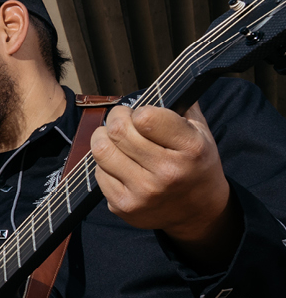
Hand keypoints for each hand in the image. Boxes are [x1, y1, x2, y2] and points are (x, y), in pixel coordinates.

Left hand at [92, 101, 239, 269]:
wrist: (198, 211)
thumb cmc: (195, 163)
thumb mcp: (200, 132)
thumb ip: (180, 106)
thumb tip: (152, 86)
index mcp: (190, 148)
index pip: (145, 117)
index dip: (138, 111)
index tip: (142, 114)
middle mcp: (167, 172)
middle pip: (117, 131)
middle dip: (115, 119)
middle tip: (121, 121)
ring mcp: (144, 192)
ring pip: (101, 151)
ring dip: (103, 139)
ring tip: (115, 139)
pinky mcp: (124, 207)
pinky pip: (98, 174)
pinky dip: (104, 165)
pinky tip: (119, 164)